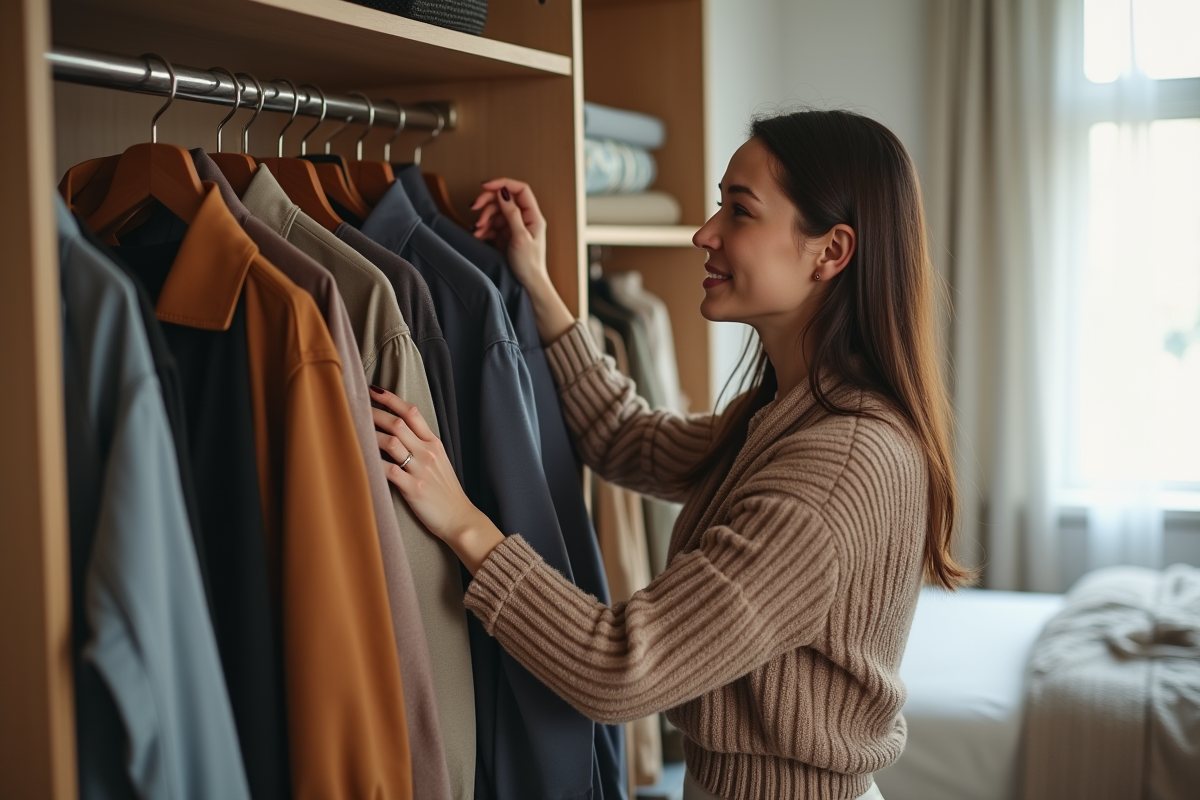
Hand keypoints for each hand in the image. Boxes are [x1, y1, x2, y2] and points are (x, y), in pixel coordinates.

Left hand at [370, 386, 503, 573]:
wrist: (460, 518)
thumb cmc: (446, 492)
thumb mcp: (440, 462)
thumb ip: (422, 446)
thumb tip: (396, 433)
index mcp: (434, 444)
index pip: (412, 413)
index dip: (391, 399)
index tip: (373, 391)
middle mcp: (428, 452)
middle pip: (398, 423)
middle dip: (374, 413)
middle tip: (356, 408)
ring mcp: (420, 470)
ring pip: (391, 442)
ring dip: (370, 435)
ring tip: (353, 430)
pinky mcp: (412, 489)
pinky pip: (388, 470)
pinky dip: (373, 462)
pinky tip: (360, 457)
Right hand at [471, 178, 548, 291]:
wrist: (529, 284)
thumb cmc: (529, 264)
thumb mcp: (520, 237)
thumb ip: (512, 213)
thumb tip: (504, 193)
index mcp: (533, 215)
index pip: (520, 190)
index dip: (502, 184)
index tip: (485, 186)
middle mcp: (524, 218)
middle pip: (504, 198)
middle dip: (487, 202)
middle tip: (474, 207)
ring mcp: (514, 226)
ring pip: (495, 212)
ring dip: (483, 218)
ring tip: (477, 229)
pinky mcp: (505, 235)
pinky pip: (492, 225)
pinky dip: (483, 229)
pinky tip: (479, 236)